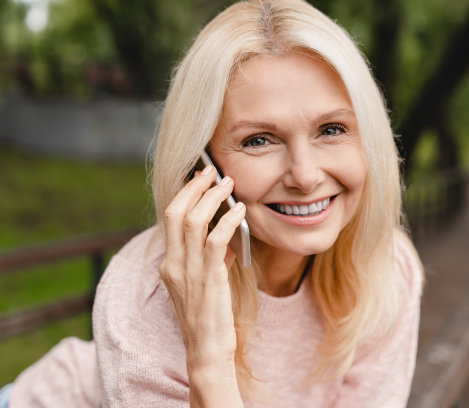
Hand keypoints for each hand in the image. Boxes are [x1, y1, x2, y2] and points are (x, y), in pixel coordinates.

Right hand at [159, 165, 245, 383]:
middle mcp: (174, 264)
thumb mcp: (204, 284)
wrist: (207, 350)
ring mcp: (188, 272)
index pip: (171, 218)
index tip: (200, 178)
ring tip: (228, 184)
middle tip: (212, 171)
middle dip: (194, 187)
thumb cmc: (209, 317)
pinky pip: (216, 241)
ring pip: (193, 221)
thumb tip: (225, 238)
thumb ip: (210, 259)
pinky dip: (228, 221)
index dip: (185, 194)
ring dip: (212, 198)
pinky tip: (240, 211)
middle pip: (175, 212)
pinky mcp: (208, 279)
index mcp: (170, 264)